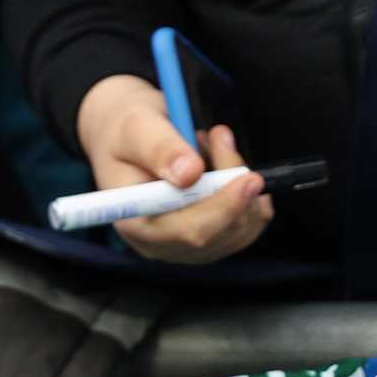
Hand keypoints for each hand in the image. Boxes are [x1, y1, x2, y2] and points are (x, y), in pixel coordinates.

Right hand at [73, 74, 271, 264]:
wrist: (129, 139)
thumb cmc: (125, 133)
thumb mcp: (134, 129)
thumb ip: (159, 149)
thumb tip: (191, 173)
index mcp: (136, 224)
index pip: (186, 232)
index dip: (221, 209)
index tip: (246, 178)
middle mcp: (163, 244)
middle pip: (220, 232)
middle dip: (233, 185)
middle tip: (222, 138)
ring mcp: (190, 247)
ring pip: (242, 227)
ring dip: (239, 180)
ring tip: (212, 143)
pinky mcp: (213, 239)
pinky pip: (250, 223)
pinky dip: (247, 190)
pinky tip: (223, 163)